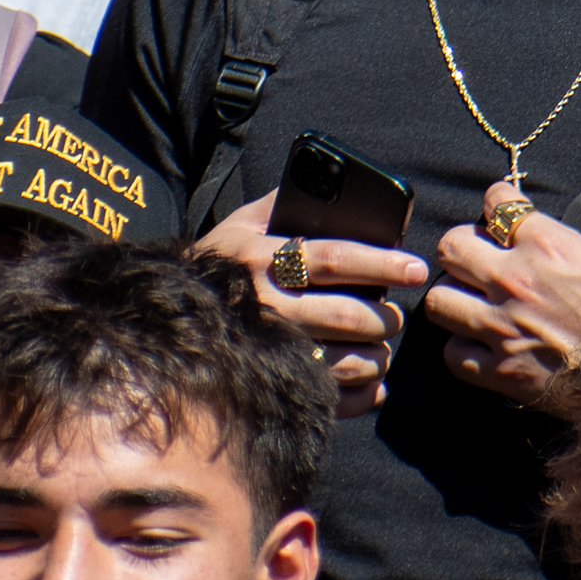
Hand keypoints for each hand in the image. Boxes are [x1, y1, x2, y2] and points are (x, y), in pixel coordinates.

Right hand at [198, 189, 428, 416]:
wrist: (165, 313)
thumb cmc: (221, 262)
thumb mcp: (244, 222)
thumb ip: (284, 200)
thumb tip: (333, 179)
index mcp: (262, 259)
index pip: (335, 259)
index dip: (381, 264)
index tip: (415, 268)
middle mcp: (265, 307)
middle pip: (346, 316)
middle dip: (385, 317)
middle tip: (396, 315)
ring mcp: (267, 352)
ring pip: (343, 362)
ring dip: (377, 357)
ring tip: (383, 347)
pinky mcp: (270, 386)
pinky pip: (328, 399)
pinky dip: (360, 395)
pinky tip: (372, 384)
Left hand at [427, 201, 580, 402]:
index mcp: (546, 243)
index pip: (497, 202)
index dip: (498, 201)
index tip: (501, 207)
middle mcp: (514, 280)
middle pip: (450, 247)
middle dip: (460, 249)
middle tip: (475, 258)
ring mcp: (502, 327)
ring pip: (439, 301)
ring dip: (453, 300)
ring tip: (469, 304)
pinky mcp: (502, 372)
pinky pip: (453, 355)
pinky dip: (462, 350)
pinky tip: (479, 346)